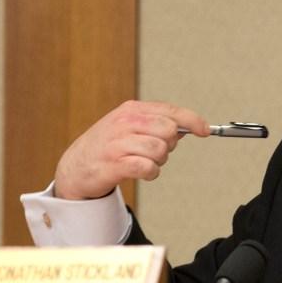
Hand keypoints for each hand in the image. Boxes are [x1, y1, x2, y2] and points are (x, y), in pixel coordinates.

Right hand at [54, 100, 209, 199]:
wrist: (75, 167)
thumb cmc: (108, 146)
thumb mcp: (129, 126)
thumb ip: (156, 123)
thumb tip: (190, 126)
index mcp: (131, 109)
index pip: (171, 111)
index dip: (193, 121)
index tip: (205, 131)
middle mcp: (124, 122)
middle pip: (169, 131)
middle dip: (170, 144)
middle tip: (156, 151)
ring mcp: (117, 142)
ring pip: (160, 150)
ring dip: (159, 161)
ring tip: (145, 162)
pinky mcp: (113, 164)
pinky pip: (147, 168)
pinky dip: (151, 173)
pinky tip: (142, 172)